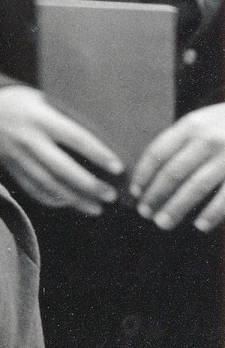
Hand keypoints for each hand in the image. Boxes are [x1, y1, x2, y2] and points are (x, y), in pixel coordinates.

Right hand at [0, 85, 121, 213]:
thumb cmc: (20, 100)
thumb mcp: (43, 101)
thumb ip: (65, 119)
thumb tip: (100, 142)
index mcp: (40, 118)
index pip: (75, 138)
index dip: (98, 154)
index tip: (117, 168)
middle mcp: (28, 139)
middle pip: (62, 168)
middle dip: (89, 185)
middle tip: (111, 195)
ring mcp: (16, 155)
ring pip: (48, 184)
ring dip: (74, 199)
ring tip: (97, 208)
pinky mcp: (9, 167)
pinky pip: (32, 188)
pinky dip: (52, 199)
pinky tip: (68, 203)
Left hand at [131, 104, 224, 231]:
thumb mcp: (203, 122)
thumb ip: (182, 140)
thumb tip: (152, 171)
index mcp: (191, 125)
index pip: (158, 153)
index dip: (143, 175)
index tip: (135, 192)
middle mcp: (208, 140)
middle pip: (173, 172)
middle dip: (155, 195)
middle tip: (144, 213)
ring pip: (196, 186)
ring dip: (177, 207)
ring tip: (163, 223)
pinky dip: (212, 212)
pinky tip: (200, 225)